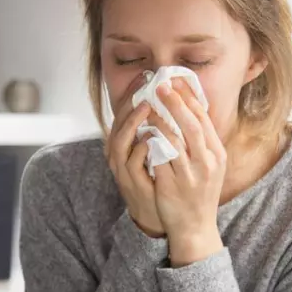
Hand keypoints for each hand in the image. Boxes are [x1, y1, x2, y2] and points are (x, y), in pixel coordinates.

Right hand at [106, 75, 164, 237]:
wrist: (162, 216)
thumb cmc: (162, 181)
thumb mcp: (159, 151)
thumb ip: (162, 129)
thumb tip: (174, 102)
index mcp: (126, 143)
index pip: (125, 111)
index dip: (133, 92)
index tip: (146, 74)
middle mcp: (119, 154)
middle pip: (118, 122)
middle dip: (130, 101)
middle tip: (144, 84)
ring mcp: (123, 169)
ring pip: (119, 141)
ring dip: (132, 123)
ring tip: (146, 107)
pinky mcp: (131, 183)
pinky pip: (132, 163)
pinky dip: (140, 149)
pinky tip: (152, 138)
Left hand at [148, 78, 226, 265]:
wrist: (195, 226)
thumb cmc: (200, 193)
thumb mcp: (210, 166)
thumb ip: (202, 142)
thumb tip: (189, 110)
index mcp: (217, 155)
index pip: (204, 120)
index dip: (190, 99)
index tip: (177, 81)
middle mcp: (207, 163)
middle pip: (192, 126)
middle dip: (175, 103)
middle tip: (160, 86)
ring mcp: (190, 175)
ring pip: (174, 141)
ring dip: (159, 120)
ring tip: (148, 106)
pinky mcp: (172, 185)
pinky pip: (159, 159)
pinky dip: (151, 142)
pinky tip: (142, 132)